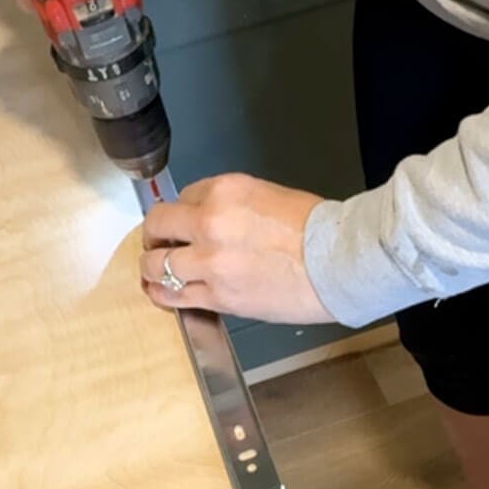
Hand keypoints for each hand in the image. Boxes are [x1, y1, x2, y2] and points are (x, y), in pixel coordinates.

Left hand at [140, 173, 333, 322]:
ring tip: (153, 272)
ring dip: (150, 267)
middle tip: (156, 243)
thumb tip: (207, 219)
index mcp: (225, 191)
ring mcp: (210, 262)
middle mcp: (210, 223)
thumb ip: (230, 205)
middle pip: (159, 225)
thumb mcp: (268, 195)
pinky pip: (174, 295)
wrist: (338, 264)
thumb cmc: (315, 231)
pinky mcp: (218, 296)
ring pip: (156, 265)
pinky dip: (161, 293)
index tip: (182, 223)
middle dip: (154, 235)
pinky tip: (160, 292)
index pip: (183, 197)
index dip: (182, 212)